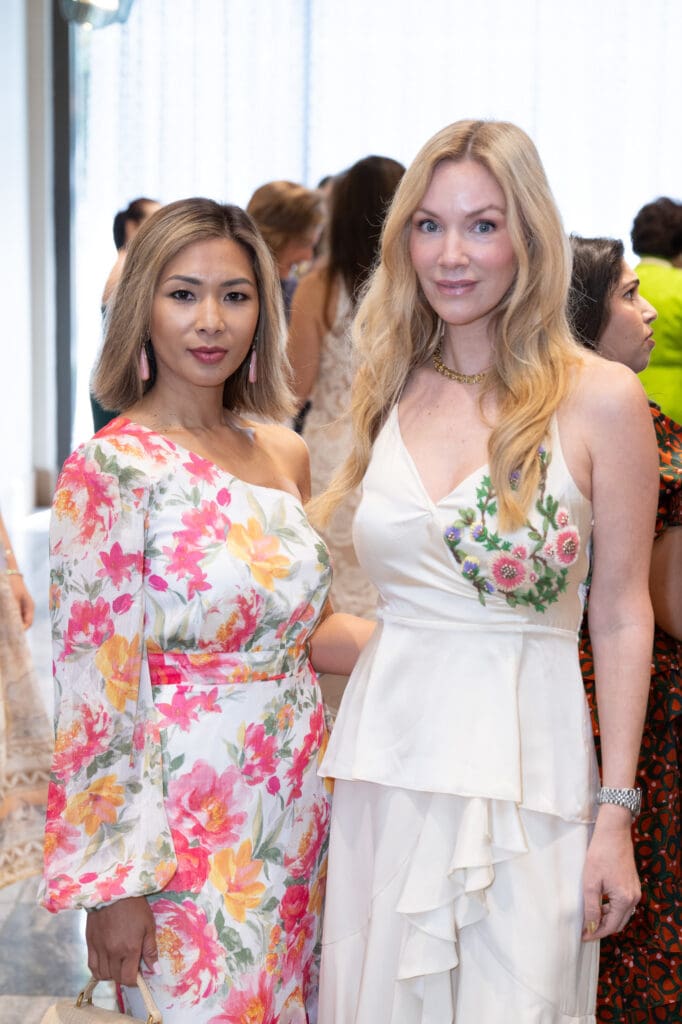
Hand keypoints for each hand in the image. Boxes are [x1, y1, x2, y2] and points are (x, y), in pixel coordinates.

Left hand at [8, 573, 33, 628]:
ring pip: (19, 619)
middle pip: (24, 623)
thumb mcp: (14, 598)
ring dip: (13, 623)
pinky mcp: (17, 606)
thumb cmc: (13, 585)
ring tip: (6, 626)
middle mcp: (27, 609)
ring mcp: (22, 607)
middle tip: (8, 631)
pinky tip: (5, 620)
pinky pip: (15, 615)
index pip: (28, 623)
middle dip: (17, 627)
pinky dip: (11, 618)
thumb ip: (15, 610)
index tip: (13, 633)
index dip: (22, 630)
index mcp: (30, 607)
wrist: (10, 575)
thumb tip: (14, 623)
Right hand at [85, 896, 158, 985]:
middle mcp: (113, 952)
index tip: (138, 975)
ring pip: (103, 974)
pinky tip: (106, 963)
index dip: (134, 981)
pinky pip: (91, 966)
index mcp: (130, 948)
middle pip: (116, 978)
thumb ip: (151, 950)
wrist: (113, 890)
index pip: (128, 978)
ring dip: (112, 974)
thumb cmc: (134, 906)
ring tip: (119, 964)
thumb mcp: (149, 926)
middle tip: (130, 966)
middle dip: (124, 976)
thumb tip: (155, 971)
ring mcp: (100, 949)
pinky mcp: (90, 943)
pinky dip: (98, 970)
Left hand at [582, 805, 639, 940]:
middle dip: (602, 928)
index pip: (611, 926)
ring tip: (589, 918)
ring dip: (607, 918)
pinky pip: (623, 903)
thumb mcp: (591, 882)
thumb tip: (590, 927)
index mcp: (625, 900)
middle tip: (585, 930)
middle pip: (619, 923)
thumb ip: (592, 908)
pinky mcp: (632, 884)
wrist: (613, 832)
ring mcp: (635, 890)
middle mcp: (634, 898)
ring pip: (621, 914)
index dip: (596, 933)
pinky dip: (612, 908)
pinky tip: (599, 903)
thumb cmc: (600, 855)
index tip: (582, 936)